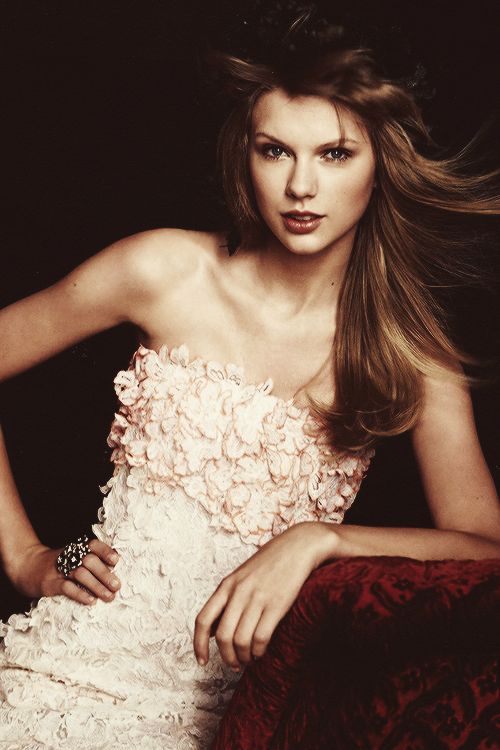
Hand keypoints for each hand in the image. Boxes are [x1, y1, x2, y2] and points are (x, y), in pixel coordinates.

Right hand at [8, 539, 120, 604]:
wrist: (25, 565)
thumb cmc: (55, 564)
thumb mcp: (70, 557)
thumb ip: (89, 561)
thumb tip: (113, 573)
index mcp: (76, 549)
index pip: (93, 545)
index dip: (105, 552)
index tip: (116, 561)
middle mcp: (68, 557)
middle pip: (89, 561)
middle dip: (105, 573)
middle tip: (117, 586)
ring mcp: (58, 570)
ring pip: (80, 574)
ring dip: (97, 586)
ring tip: (108, 596)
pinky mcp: (49, 584)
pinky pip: (66, 588)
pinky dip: (80, 594)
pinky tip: (91, 601)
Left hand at [193, 521, 337, 670]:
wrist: (298, 546)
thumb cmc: (270, 562)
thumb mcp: (241, 576)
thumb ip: (227, 599)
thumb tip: (211, 630)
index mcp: (227, 585)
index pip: (203, 619)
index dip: (199, 644)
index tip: (202, 661)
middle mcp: (239, 592)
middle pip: (222, 636)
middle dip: (226, 657)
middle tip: (234, 664)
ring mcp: (257, 598)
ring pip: (241, 640)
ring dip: (243, 657)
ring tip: (249, 659)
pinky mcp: (277, 604)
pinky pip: (261, 637)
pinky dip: (259, 651)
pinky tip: (261, 652)